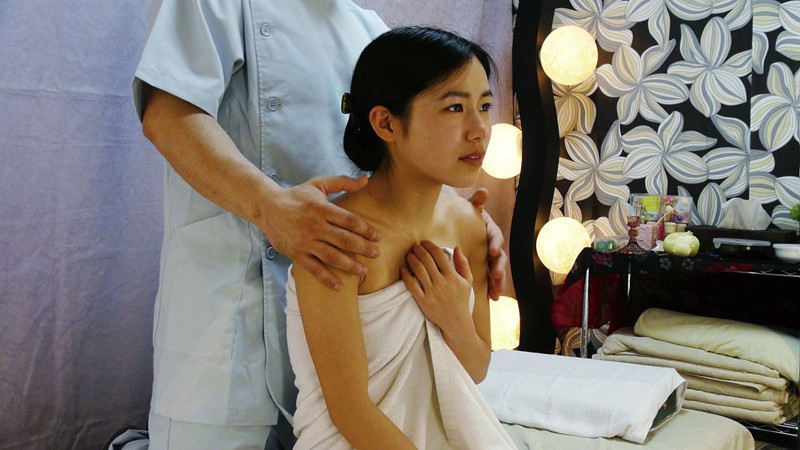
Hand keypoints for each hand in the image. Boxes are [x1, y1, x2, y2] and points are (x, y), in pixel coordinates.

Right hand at [262, 175, 380, 289]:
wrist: (267, 208)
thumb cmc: (296, 196)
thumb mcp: (318, 185)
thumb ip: (342, 182)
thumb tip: (365, 180)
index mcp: (321, 208)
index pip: (349, 220)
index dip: (366, 229)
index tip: (378, 237)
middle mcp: (314, 226)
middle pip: (344, 239)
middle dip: (363, 248)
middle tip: (376, 254)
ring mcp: (305, 242)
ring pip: (332, 256)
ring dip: (350, 265)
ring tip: (364, 270)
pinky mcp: (296, 254)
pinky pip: (314, 269)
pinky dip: (327, 279)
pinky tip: (341, 286)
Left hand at [401, 241, 473, 332]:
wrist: (456, 321)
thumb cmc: (461, 300)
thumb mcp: (468, 281)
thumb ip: (463, 264)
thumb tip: (456, 248)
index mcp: (452, 276)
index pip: (439, 255)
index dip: (429, 245)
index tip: (424, 242)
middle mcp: (441, 283)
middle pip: (426, 260)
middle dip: (418, 250)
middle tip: (414, 247)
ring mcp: (432, 292)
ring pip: (418, 270)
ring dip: (411, 259)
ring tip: (409, 255)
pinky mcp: (423, 301)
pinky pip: (411, 286)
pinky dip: (406, 276)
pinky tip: (403, 269)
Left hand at [467, 188, 507, 300]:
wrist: (460, 225)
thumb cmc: (467, 217)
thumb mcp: (472, 209)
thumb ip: (477, 202)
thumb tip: (483, 192)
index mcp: (492, 232)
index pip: (497, 237)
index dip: (496, 244)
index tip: (493, 250)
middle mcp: (493, 246)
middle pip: (499, 258)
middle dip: (499, 267)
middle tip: (497, 275)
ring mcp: (490, 259)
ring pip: (496, 271)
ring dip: (497, 282)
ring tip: (496, 293)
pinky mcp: (485, 267)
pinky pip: (489, 278)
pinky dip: (492, 288)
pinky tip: (493, 298)